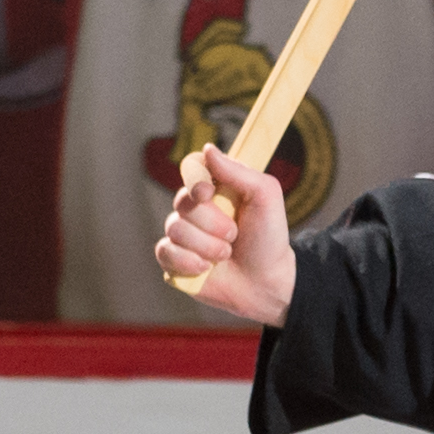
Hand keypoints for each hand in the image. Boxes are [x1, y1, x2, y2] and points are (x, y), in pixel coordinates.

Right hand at [156, 145, 297, 324]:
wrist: (266, 283)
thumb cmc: (269, 239)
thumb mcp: (265, 198)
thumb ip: (239, 172)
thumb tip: (207, 149)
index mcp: (217, 189)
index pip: (192, 171)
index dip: (194, 181)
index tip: (207, 192)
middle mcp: (196, 209)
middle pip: (182, 202)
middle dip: (212, 222)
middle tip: (234, 234)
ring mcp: (183, 235)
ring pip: (174, 229)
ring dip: (206, 245)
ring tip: (225, 254)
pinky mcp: (174, 260)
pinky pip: (165, 252)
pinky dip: (188, 262)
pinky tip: (206, 268)